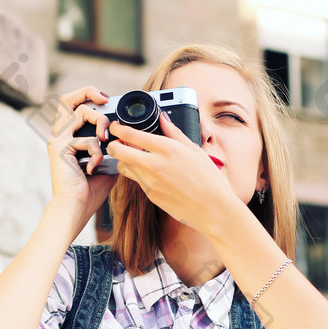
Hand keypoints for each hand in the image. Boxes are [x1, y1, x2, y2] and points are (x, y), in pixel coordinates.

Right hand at [47, 86, 117, 223]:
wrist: (75, 208)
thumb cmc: (89, 192)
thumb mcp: (107, 166)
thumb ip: (113, 150)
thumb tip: (128, 139)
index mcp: (70, 137)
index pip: (74, 106)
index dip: (89, 97)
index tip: (107, 101)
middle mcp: (61, 135)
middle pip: (68, 99)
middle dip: (88, 93)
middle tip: (105, 100)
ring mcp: (58, 140)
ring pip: (77, 111)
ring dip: (98, 120)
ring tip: (105, 136)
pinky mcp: (59, 148)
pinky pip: (85, 139)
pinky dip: (96, 152)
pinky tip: (93, 167)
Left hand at [106, 113, 237, 232]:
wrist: (213, 209)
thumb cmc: (209, 179)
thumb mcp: (195, 150)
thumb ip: (175, 133)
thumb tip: (163, 119)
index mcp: (167, 149)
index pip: (131, 135)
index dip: (118, 129)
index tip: (116, 127)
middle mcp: (155, 165)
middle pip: (118, 151)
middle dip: (113, 145)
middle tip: (117, 142)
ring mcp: (150, 182)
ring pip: (123, 168)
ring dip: (124, 161)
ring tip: (136, 158)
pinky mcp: (151, 196)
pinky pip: (138, 181)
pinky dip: (140, 176)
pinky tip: (155, 175)